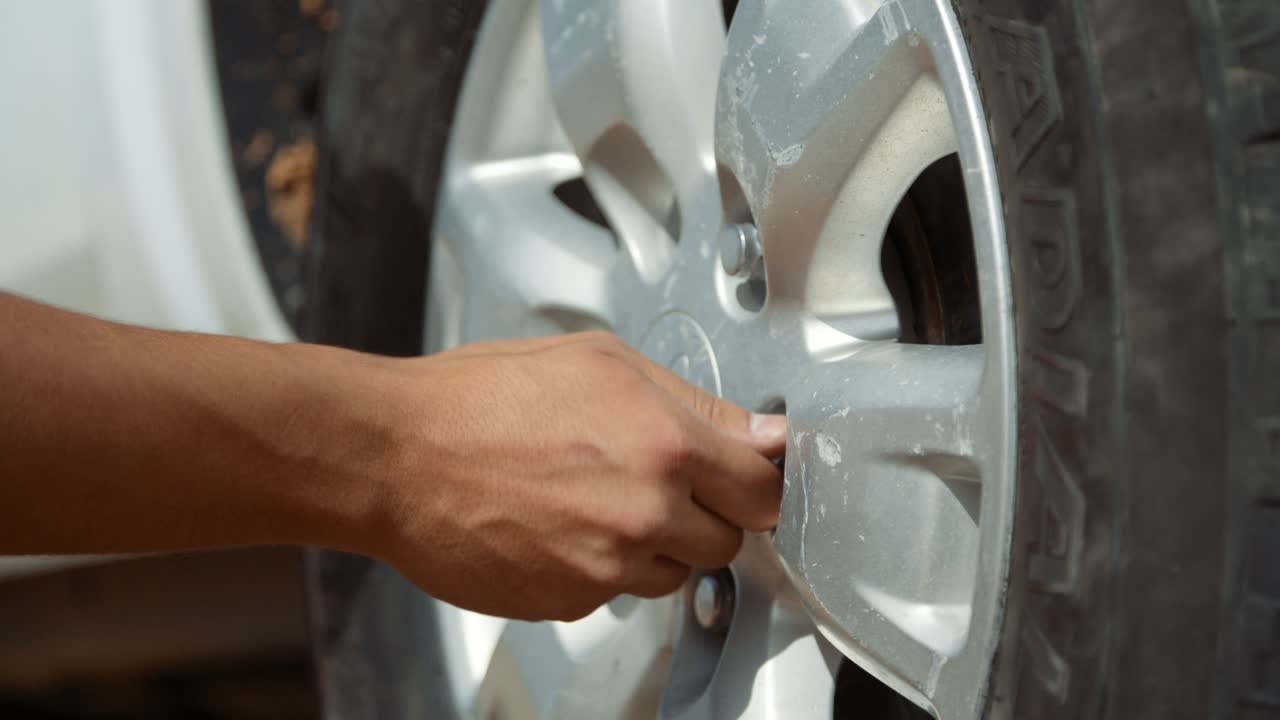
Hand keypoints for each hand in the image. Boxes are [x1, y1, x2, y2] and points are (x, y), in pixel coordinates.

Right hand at [361, 332, 785, 621]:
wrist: (395, 456)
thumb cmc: (479, 398)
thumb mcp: (598, 360)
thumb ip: (693, 401)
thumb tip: (759, 432)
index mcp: (665, 443)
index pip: (765, 490)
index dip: (757, 482)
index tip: (747, 477)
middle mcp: (646, 512)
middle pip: (730, 540)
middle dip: (707, 513)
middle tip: (657, 479)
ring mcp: (609, 567)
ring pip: (677, 572)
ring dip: (656, 544)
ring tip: (595, 498)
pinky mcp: (572, 603)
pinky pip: (620, 592)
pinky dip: (604, 567)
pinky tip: (562, 525)